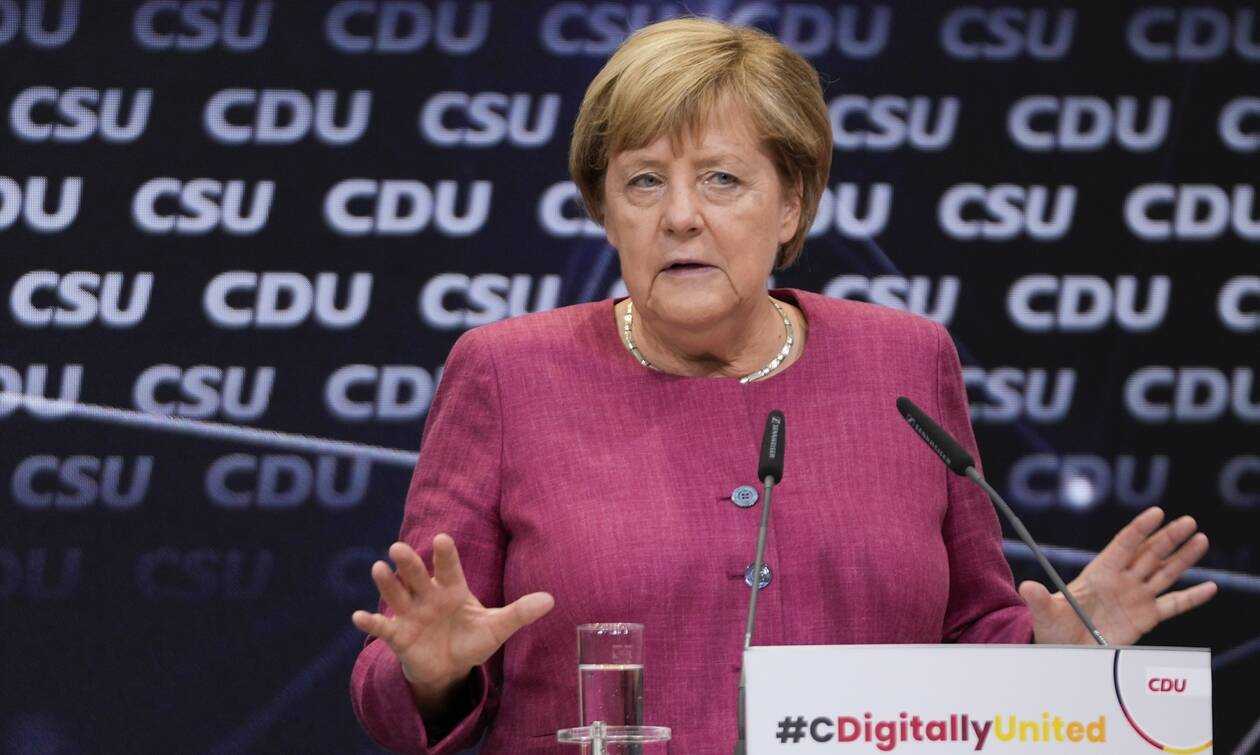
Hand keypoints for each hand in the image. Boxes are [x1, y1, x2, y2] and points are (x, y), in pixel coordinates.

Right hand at [351, 534, 554, 708]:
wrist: (449, 666)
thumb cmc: (472, 639)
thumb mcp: (498, 628)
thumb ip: (520, 613)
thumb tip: (551, 600)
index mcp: (454, 589)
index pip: (450, 568)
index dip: (446, 554)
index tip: (443, 538)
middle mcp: (429, 596)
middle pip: (418, 576)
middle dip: (409, 562)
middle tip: (398, 548)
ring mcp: (411, 615)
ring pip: (397, 594)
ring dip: (387, 583)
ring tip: (378, 568)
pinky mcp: (399, 636)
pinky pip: (383, 628)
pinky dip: (371, 623)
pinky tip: (358, 617)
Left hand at [1021, 507, 1217, 645]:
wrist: (1065, 651)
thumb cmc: (1053, 629)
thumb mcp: (1045, 613)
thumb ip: (1039, 599)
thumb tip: (1026, 586)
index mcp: (1099, 574)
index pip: (1123, 545)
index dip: (1140, 529)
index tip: (1157, 512)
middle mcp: (1121, 581)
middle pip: (1149, 554)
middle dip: (1168, 538)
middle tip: (1189, 521)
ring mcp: (1135, 598)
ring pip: (1164, 573)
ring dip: (1183, 558)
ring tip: (1201, 539)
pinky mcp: (1146, 618)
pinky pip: (1174, 605)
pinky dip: (1192, 597)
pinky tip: (1211, 587)